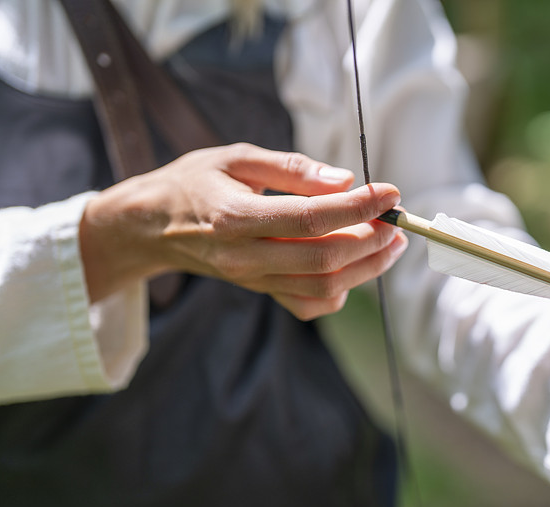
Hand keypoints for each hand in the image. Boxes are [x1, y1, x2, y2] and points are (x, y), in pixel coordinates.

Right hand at [80, 143, 405, 319]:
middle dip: (373, 240)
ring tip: (392, 243)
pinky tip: (356, 266)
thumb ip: (292, 168)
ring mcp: (253, 280)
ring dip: (367, 268)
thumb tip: (343, 179)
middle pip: (325, 259)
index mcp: (236, 217)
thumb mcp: (236, 157)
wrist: (152, 226)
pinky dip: (341, 292)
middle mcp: (246, 256)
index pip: (313, 218)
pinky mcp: (260, 291)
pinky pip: (308, 305)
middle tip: (397, 219)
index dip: (360, 207)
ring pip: (323, 288)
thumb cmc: (194, 183)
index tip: (390, 192)